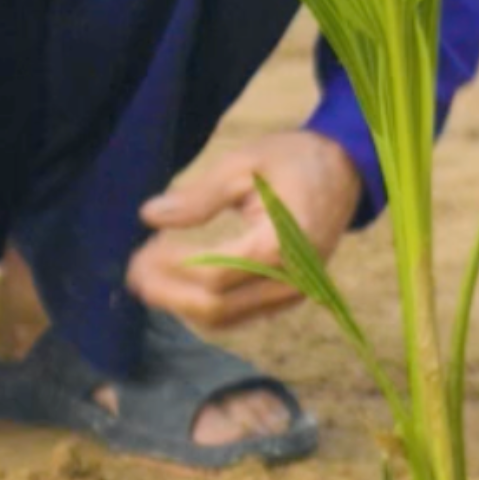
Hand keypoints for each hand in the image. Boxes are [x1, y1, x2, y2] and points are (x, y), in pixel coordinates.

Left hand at [127, 130, 362, 331]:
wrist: (345, 172)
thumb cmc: (293, 160)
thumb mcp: (245, 162)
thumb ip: (199, 195)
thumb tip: (150, 215)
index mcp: (283, 243)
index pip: (215, 275)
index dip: (171, 270)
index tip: (141, 251)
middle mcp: (292, 279)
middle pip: (216, 307)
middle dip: (168, 293)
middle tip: (133, 270)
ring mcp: (293, 294)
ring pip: (224, 319)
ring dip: (181, 303)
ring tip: (149, 273)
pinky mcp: (288, 297)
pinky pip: (238, 316)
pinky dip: (202, 306)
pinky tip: (178, 282)